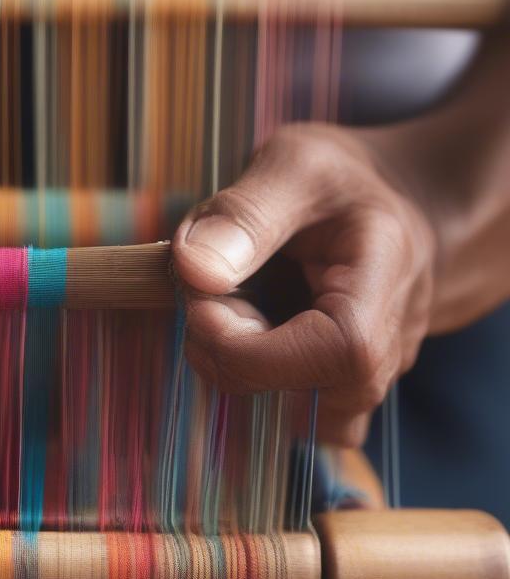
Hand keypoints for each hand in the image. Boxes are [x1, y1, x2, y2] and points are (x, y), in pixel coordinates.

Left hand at [172, 123, 436, 444]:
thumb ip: (244, 213)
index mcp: (384, 290)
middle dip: (224, 343)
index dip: (242, 339)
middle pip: (291, 393)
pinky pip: (285, 414)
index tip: (198, 287)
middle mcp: (386, 353)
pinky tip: (245, 331)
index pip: (330, 356)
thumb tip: (193, 270)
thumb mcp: (294, 163)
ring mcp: (364, 384)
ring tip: (238, 304)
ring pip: (280, 411)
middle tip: (215, 284)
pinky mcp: (336, 398)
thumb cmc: (343, 183)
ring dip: (231, 361)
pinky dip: (246, 377)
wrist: (386, 207)